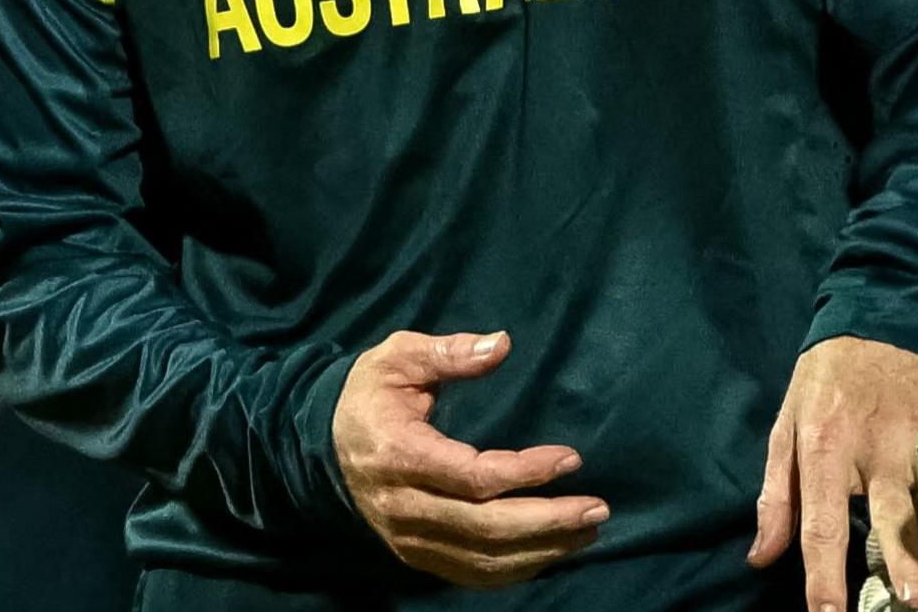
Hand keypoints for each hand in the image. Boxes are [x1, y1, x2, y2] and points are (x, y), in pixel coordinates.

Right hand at [331, 330, 604, 588]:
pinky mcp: (412, 553)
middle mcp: (401, 507)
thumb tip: (502, 344)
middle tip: (597, 509)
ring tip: (586, 532)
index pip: (472, 477)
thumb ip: (449, 352)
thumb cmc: (369, 393)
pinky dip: (512, 572)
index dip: (525, 472)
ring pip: (480, 560)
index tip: (571, 459)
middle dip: (547, 522)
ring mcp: (405, 537)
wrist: (320, 441)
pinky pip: (467, 573)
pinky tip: (550, 554)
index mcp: (398, 455)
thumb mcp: (399, 357)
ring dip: (539, 551)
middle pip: (483, 528)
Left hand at [752, 336, 917, 611]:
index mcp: (826, 447)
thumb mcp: (786, 424)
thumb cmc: (828, 379)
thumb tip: (762, 557)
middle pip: (893, 517)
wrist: (890, 312)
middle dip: (906, 562)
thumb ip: (775, 495)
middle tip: (914, 601)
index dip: (825, 577)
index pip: (824, 524)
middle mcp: (878, 446)